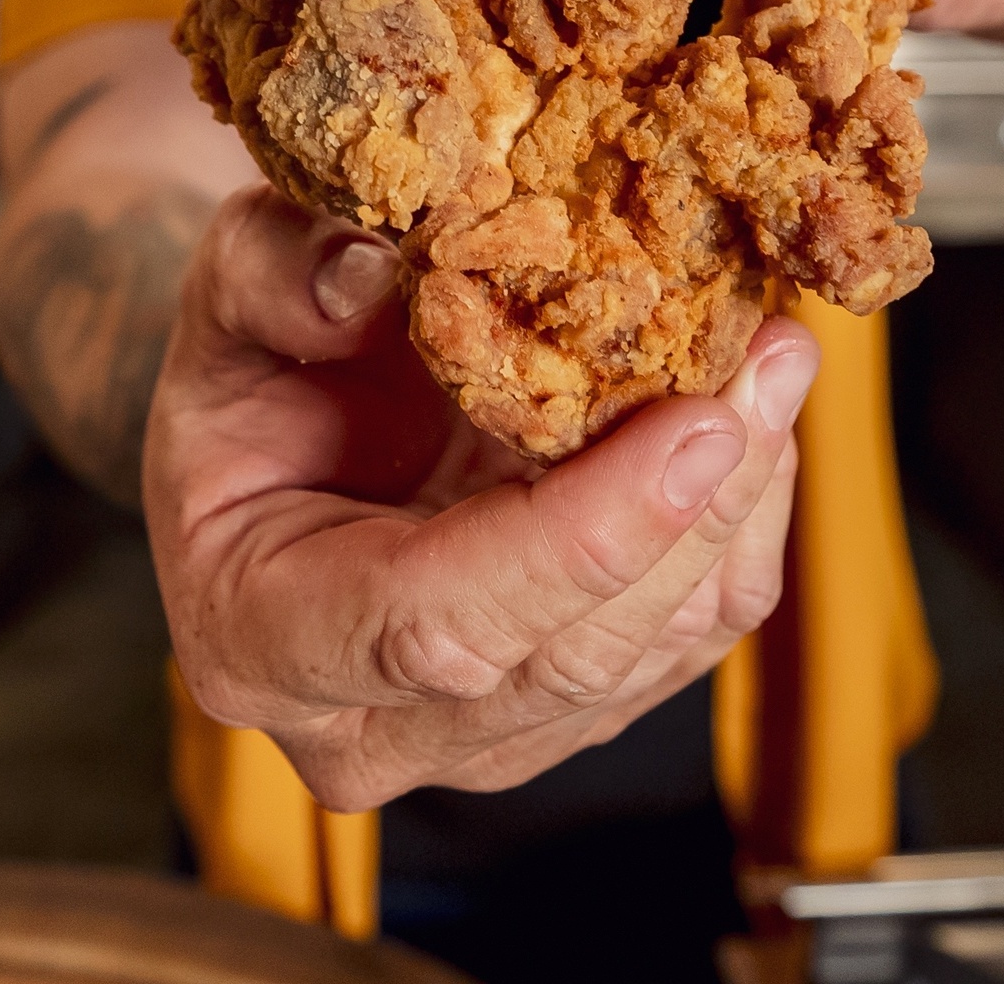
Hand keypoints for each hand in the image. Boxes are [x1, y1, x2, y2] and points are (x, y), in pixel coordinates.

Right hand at [142, 183, 814, 810]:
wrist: (285, 433)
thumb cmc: (254, 368)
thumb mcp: (228, 293)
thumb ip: (272, 271)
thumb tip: (369, 268)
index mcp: (255, 633)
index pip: (431, 619)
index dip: (574, 538)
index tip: (692, 425)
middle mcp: (366, 725)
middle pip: (570, 652)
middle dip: (693, 507)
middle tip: (768, 356)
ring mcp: (475, 735)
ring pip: (651, 653)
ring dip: (739, 506)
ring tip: (776, 360)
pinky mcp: (568, 705)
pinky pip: (690, 636)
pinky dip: (740, 525)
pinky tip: (755, 415)